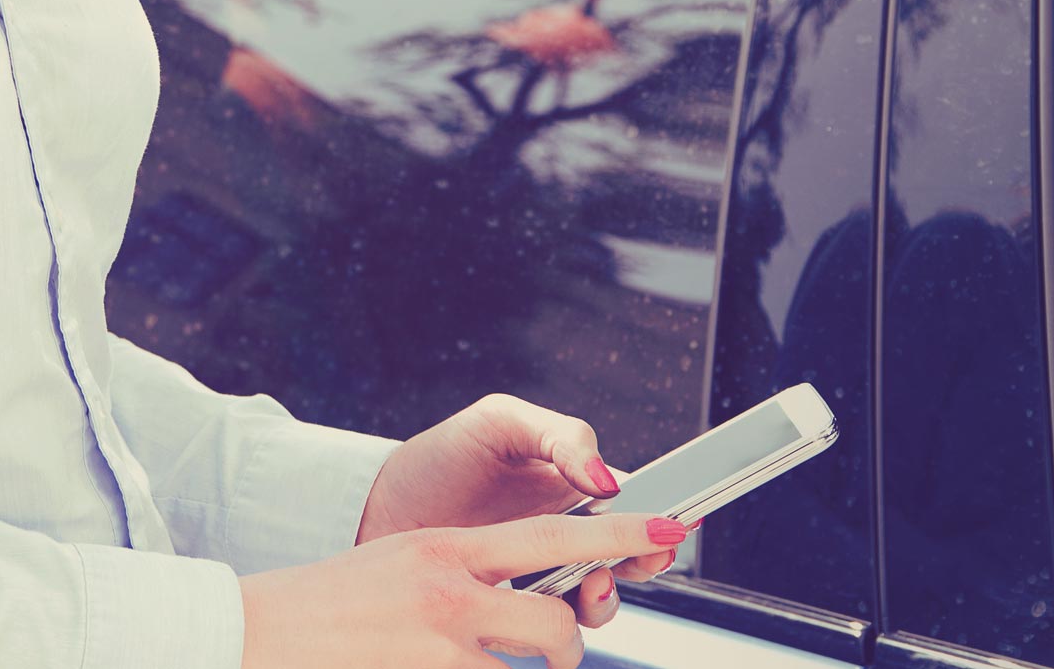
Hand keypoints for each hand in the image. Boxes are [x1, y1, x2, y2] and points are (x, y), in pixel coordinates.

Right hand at [242, 511, 690, 668]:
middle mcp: (447, 598)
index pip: (553, 538)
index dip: (618, 535)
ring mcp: (436, 652)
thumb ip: (465, 572)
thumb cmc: (325, 603)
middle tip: (559, 658)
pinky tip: (438, 665)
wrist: (252, 633)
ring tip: (474, 664)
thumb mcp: (401, 562)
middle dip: (569, 652)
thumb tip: (525, 591)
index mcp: (446, 550)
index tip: (666, 531)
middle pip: (555, 627)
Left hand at [353, 393, 681, 625]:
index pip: (630, 506)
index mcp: (570, 487)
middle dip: (642, 563)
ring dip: (603, 598)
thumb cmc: (443, 456)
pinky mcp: (505, 613)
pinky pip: (544, 628)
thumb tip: (607, 480)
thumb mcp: (501, 424)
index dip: (656, 519)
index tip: (676, 525)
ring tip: (591, 587)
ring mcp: (537, 577)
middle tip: (643, 557)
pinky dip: (554, 628)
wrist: (377, 505)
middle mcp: (562, 536)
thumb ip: (560, 439)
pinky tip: (541, 611)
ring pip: (592, 600)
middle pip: (623, 558)